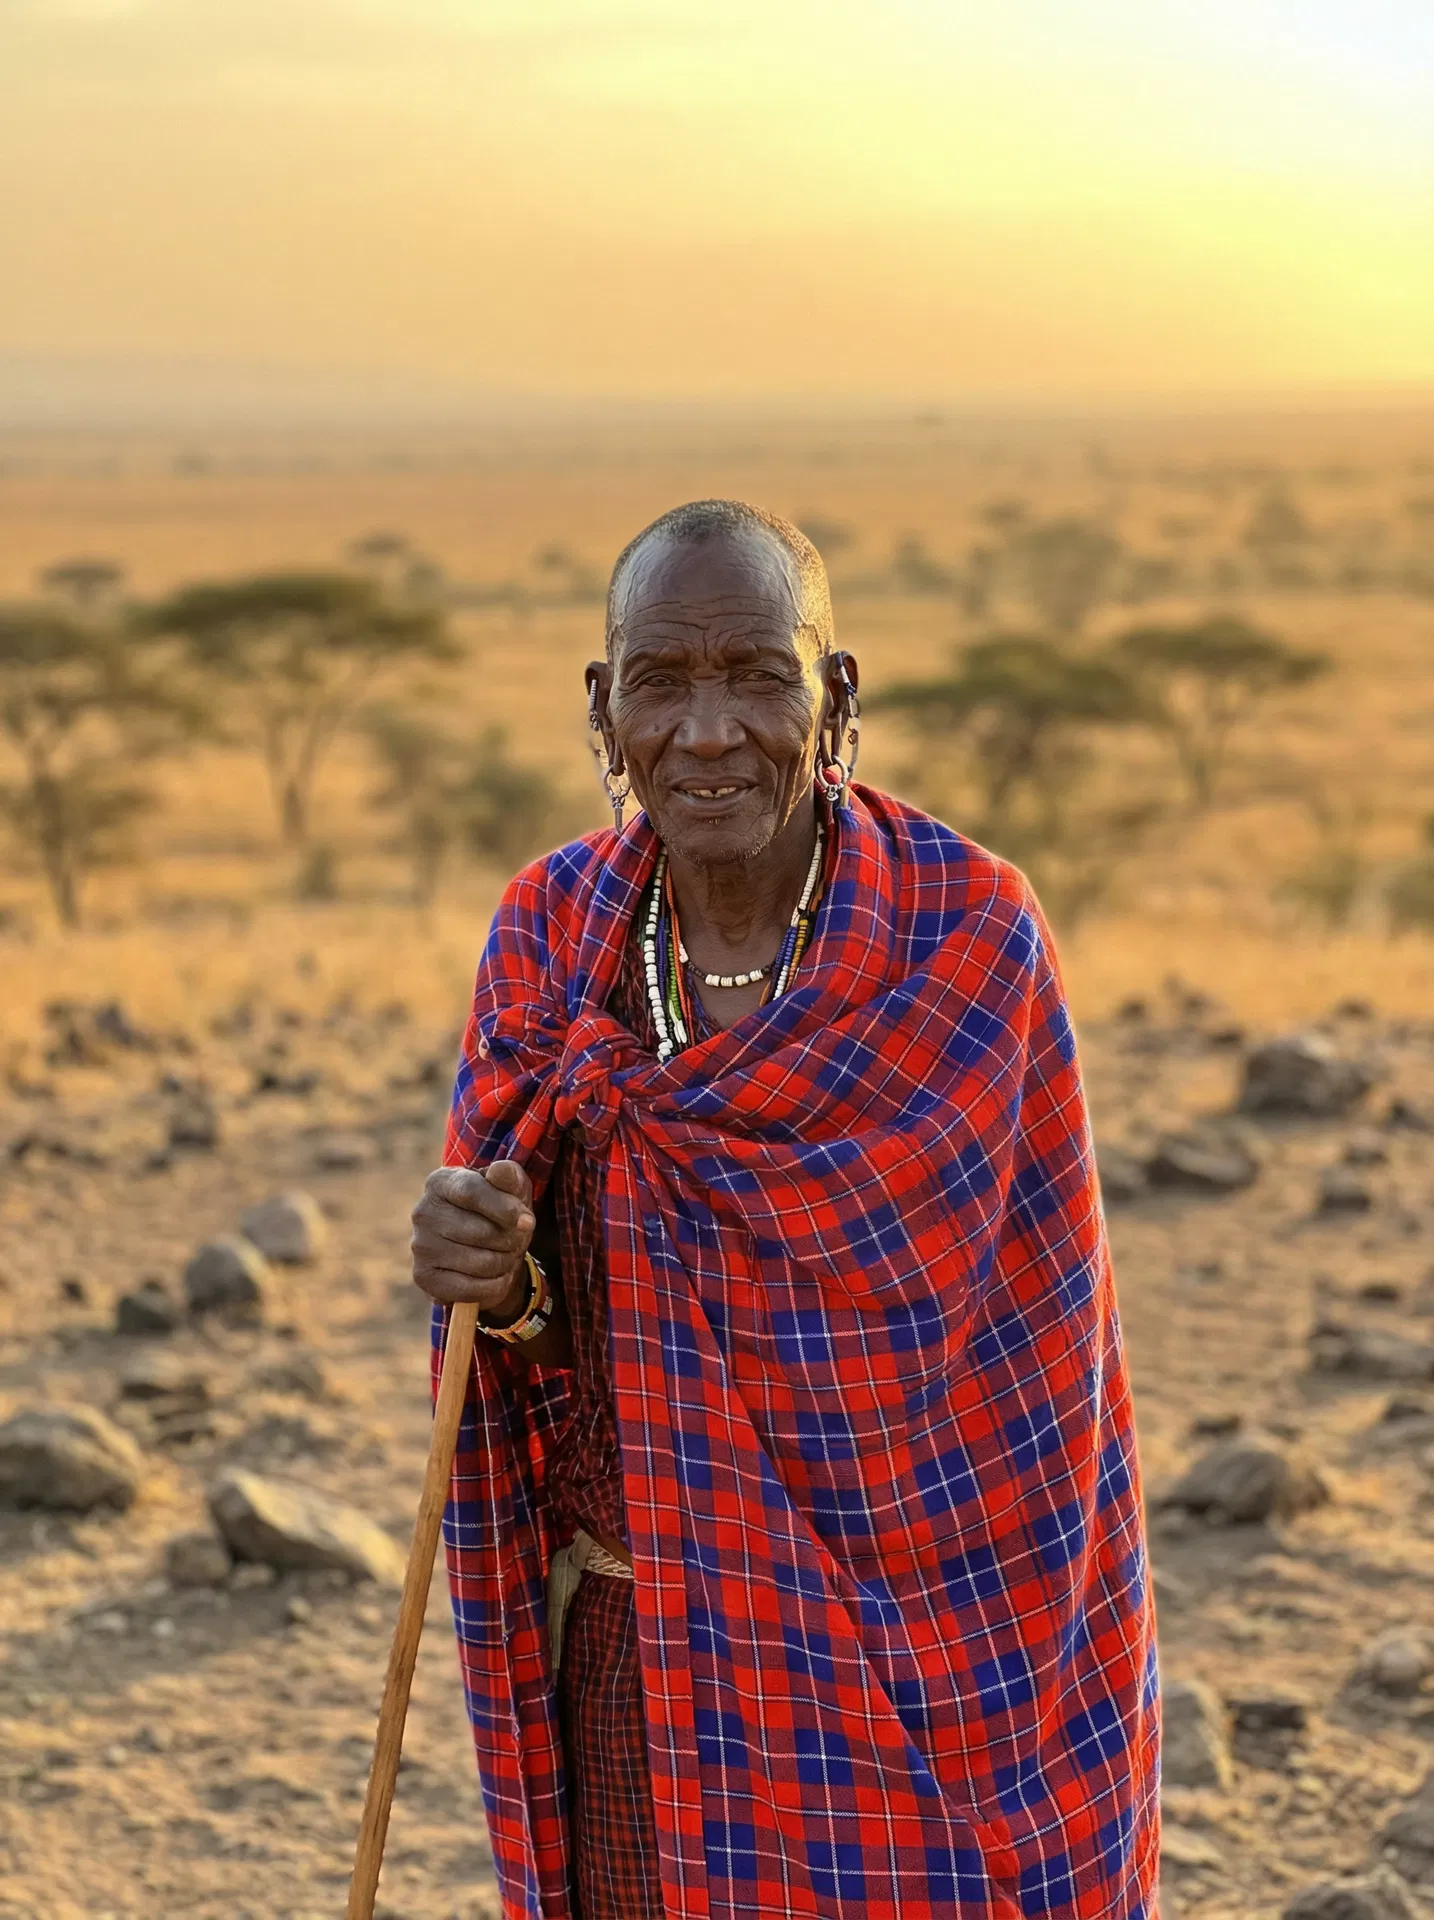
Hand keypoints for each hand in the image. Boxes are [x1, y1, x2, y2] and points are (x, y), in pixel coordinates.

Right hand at [410, 1161, 535, 1318]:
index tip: (528, 1222)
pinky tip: (494, 1276)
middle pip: (482, 1232)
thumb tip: (500, 1171)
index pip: (473, 1192)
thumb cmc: (499, 1211)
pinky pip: (471, 1290)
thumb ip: (509, 1176)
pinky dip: (494, 1286)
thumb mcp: (511, 1189)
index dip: (505, 1209)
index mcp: (440, 1182)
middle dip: (510, 1240)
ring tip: (503, 1255)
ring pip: (482, 1263)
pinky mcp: (423, 1278)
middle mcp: (423, 1212)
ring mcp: (420, 1246)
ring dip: (505, 1263)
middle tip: (513, 1239)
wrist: (486, 1249)